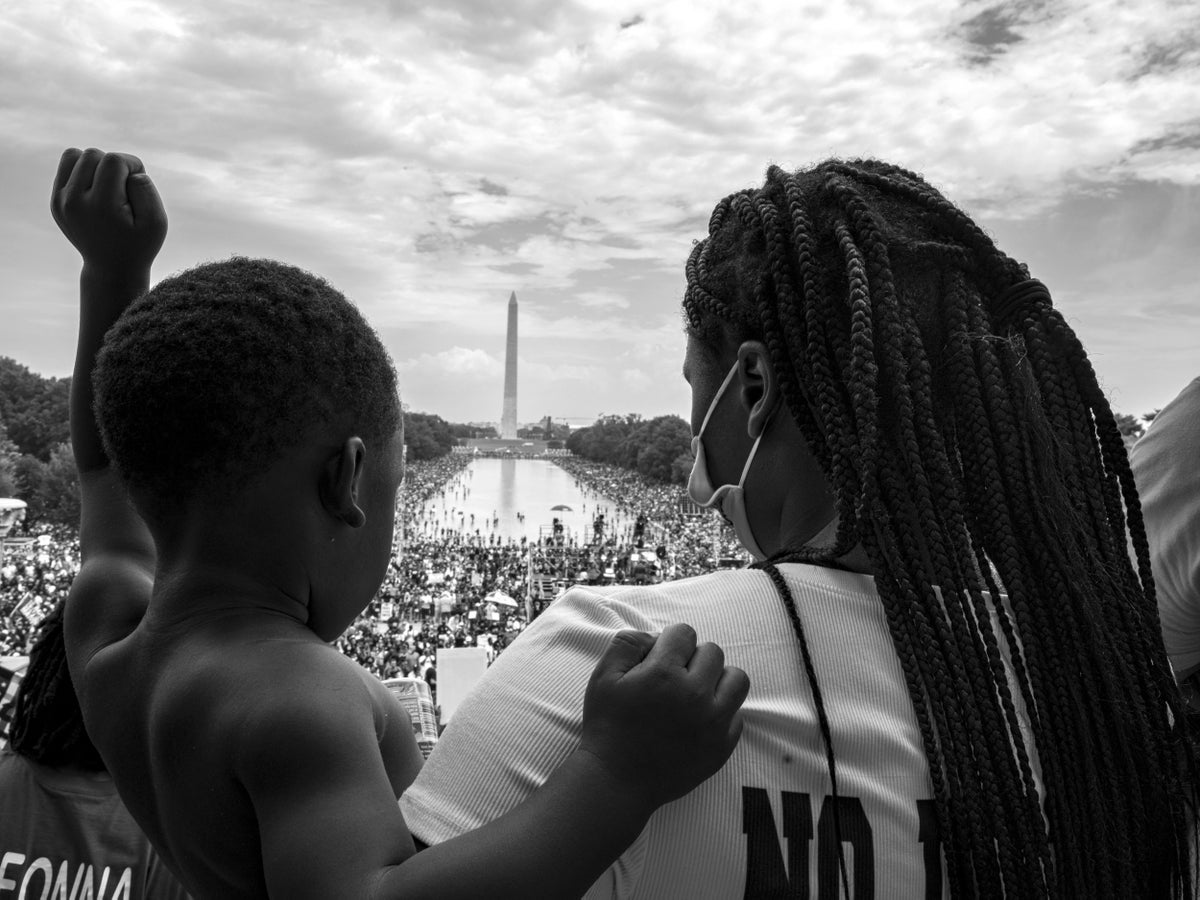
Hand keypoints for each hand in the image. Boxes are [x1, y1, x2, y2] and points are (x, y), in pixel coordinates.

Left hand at [51, 147, 166, 279]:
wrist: (112, 269)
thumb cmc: (139, 244)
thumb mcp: (156, 222)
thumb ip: (146, 190)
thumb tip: (130, 170)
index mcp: (101, 206)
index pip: (113, 160)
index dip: (133, 165)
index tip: (138, 183)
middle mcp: (74, 201)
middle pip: (93, 154)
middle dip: (114, 164)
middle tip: (124, 188)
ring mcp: (61, 201)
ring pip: (75, 155)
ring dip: (96, 164)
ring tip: (108, 185)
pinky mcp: (55, 201)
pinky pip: (67, 166)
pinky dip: (83, 170)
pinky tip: (96, 189)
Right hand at [579, 623, 749, 810]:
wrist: (617, 781)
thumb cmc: (607, 727)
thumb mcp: (603, 678)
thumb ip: (627, 644)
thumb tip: (655, 636)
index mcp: (664, 673)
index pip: (685, 633)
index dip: (670, 642)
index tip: (660, 660)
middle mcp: (694, 694)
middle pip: (713, 652)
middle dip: (693, 658)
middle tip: (674, 678)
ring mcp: (713, 722)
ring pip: (736, 679)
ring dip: (718, 679)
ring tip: (696, 692)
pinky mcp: (723, 746)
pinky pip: (737, 715)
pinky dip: (722, 712)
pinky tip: (698, 720)